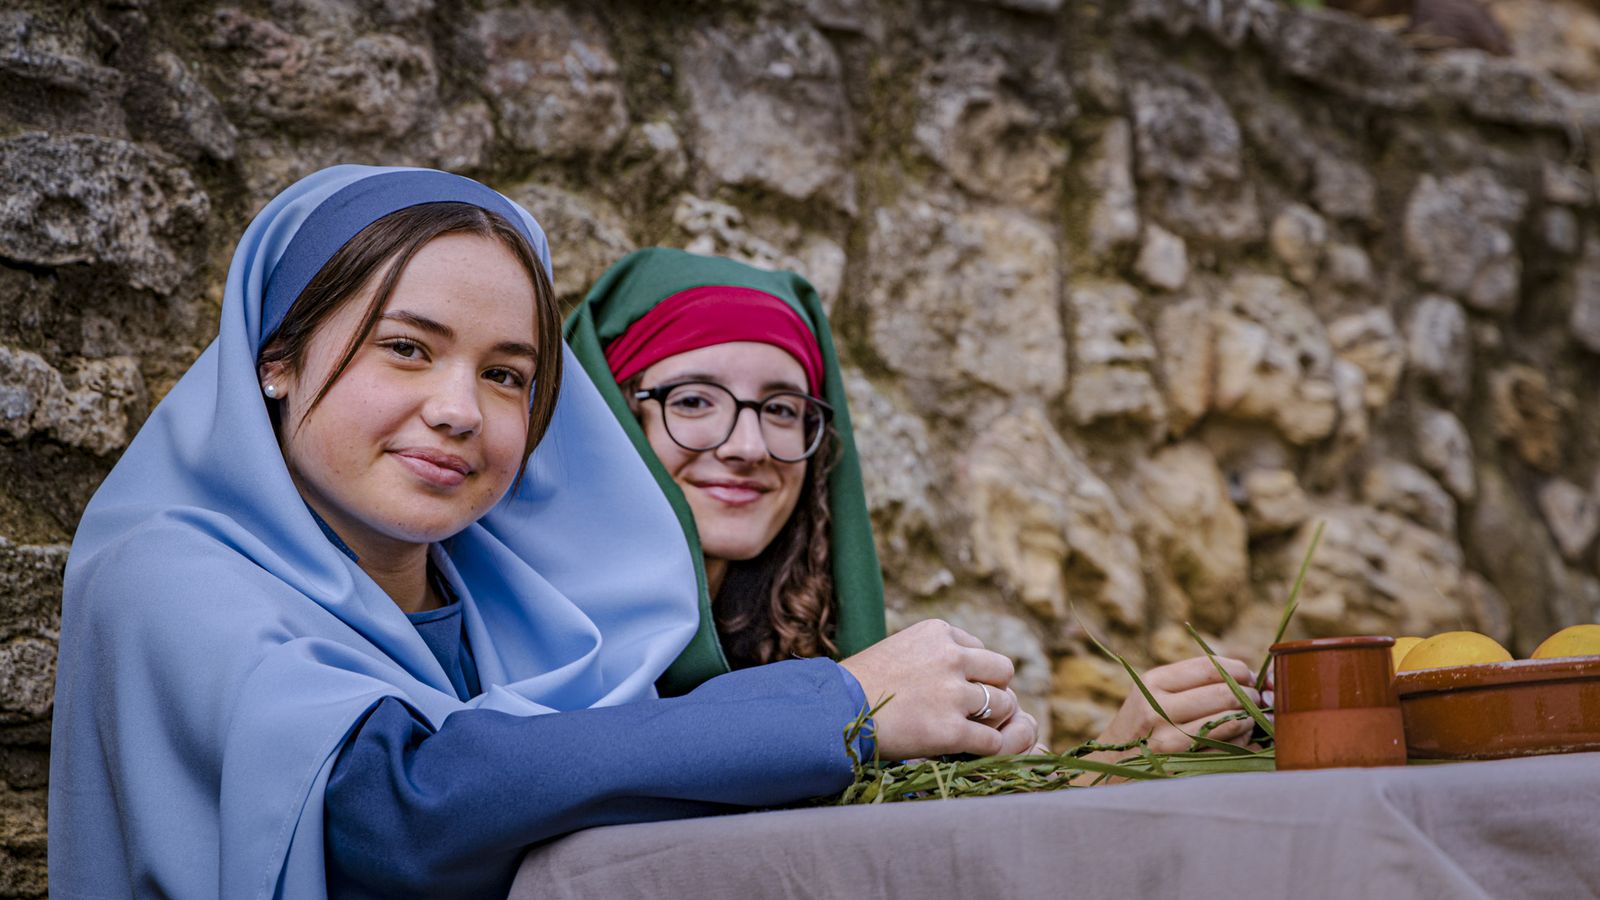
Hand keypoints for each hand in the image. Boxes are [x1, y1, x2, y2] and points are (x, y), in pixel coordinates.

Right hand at [839, 619, 1036, 759]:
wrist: (833, 713)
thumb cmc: (861, 684)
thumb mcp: (902, 648)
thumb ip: (936, 653)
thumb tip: (968, 671)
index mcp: (939, 633)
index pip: (981, 650)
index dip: (974, 673)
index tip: (956, 689)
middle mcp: (952, 657)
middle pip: (1003, 672)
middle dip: (994, 690)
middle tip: (973, 710)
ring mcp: (953, 694)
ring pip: (1004, 705)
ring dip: (992, 720)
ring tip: (966, 729)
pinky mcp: (951, 731)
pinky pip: (992, 740)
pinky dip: (985, 747)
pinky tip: (965, 749)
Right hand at [1094, 656, 1260, 752]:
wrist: (1112, 763)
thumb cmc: (1144, 723)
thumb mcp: (1156, 692)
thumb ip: (1196, 680)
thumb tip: (1254, 675)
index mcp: (1153, 682)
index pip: (1210, 667)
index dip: (1239, 670)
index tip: (1250, 676)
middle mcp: (1157, 709)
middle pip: (1223, 693)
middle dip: (1251, 695)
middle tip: (1257, 700)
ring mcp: (1168, 740)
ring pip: (1229, 721)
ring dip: (1250, 720)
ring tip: (1249, 720)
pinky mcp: (1180, 766)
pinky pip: (1228, 750)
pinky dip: (1243, 743)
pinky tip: (1240, 741)